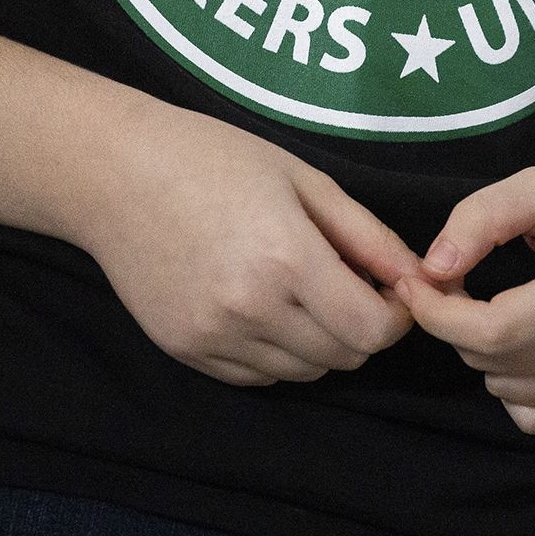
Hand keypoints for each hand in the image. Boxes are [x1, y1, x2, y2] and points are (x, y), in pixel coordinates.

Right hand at [87, 108, 418, 385]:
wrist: (115, 173)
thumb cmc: (213, 159)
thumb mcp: (304, 179)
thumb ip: (367, 236)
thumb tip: (419, 277)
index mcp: (287, 258)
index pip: (371, 330)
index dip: (395, 316)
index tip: (389, 289)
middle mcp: (251, 308)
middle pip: (343, 358)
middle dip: (361, 327)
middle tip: (348, 284)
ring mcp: (214, 336)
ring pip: (303, 373)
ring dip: (320, 342)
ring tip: (301, 290)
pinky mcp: (186, 350)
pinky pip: (257, 376)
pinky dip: (276, 353)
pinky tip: (263, 305)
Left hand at [398, 164, 534, 435]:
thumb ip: (482, 217)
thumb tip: (432, 269)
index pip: (493, 329)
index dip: (439, 313)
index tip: (416, 285)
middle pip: (494, 362)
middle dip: (458, 324)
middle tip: (461, 285)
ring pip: (508, 393)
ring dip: (488, 355)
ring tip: (508, 307)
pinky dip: (517, 387)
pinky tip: (532, 343)